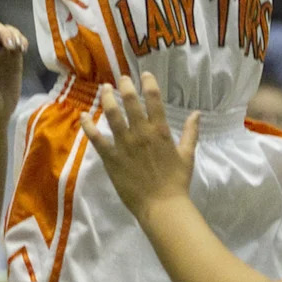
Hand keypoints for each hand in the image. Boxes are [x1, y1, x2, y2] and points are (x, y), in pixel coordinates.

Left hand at [82, 72, 198, 224]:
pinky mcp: (111, 158)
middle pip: (130, 101)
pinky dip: (89, 125)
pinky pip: (97, 138)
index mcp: (159, 130)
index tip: (144, 74)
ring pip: (112, 114)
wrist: (162, 206)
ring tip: (105, 89)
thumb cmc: (176, 181)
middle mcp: (140, 132)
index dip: (148, 83)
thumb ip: (191, 132)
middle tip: (122, 79)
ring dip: (107, 98)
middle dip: (125, 86)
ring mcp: (124, 144)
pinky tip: (84, 116)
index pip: (153, 99)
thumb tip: (197, 113)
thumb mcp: (187, 154)